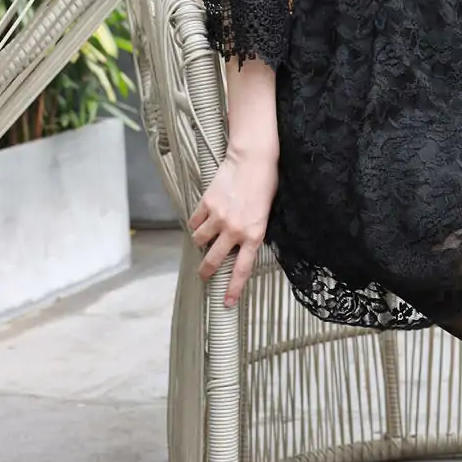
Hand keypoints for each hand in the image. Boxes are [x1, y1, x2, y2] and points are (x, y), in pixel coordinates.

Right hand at [188, 145, 278, 309]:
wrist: (253, 158)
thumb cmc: (266, 184)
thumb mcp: (266, 214)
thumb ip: (253, 231)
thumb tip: (242, 245)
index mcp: (254, 235)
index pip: (241, 269)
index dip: (233, 289)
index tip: (227, 303)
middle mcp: (234, 230)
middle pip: (213, 260)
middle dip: (206, 271)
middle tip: (203, 276)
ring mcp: (218, 217)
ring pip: (199, 240)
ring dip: (200, 242)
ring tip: (204, 239)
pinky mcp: (206, 203)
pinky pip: (194, 221)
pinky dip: (195, 224)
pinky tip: (201, 220)